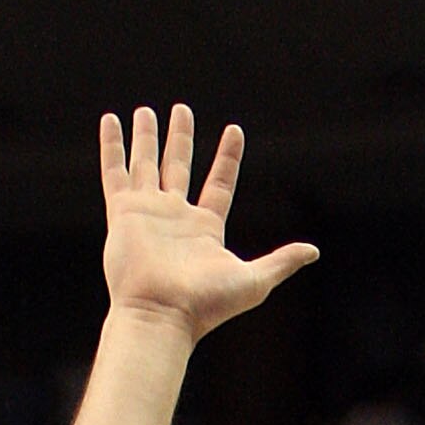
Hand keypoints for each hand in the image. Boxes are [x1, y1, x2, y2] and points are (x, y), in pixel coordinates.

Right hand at [100, 105, 317, 343]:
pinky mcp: (123, 212)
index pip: (220, 183)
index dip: (228, 157)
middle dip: (180, 138)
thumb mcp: (254, 280)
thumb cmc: (207, 305)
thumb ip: (282, 261)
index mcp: (206, 229)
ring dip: (147, 136)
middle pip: (179, 166)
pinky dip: (113, 145)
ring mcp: (148, 212)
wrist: (163, 315)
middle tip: (182, 110)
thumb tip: (314, 251)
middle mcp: (175, 216)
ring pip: (147, 163)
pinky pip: (115, 171)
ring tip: (147, 110)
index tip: (234, 130)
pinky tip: (111, 120)